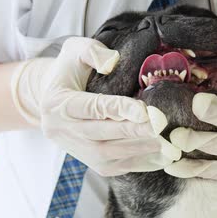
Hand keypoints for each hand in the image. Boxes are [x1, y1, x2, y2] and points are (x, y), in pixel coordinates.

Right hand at [10, 37, 180, 175]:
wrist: (50, 99)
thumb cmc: (69, 71)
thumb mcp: (75, 50)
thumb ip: (93, 52)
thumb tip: (112, 62)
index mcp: (58, 103)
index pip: (92, 107)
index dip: (119, 109)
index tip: (144, 110)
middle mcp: (62, 131)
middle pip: (101, 135)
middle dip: (133, 132)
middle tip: (161, 127)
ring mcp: (76, 150)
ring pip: (109, 155)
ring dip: (140, 149)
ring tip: (166, 141)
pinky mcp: (90, 163)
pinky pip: (116, 167)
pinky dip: (141, 162)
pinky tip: (162, 155)